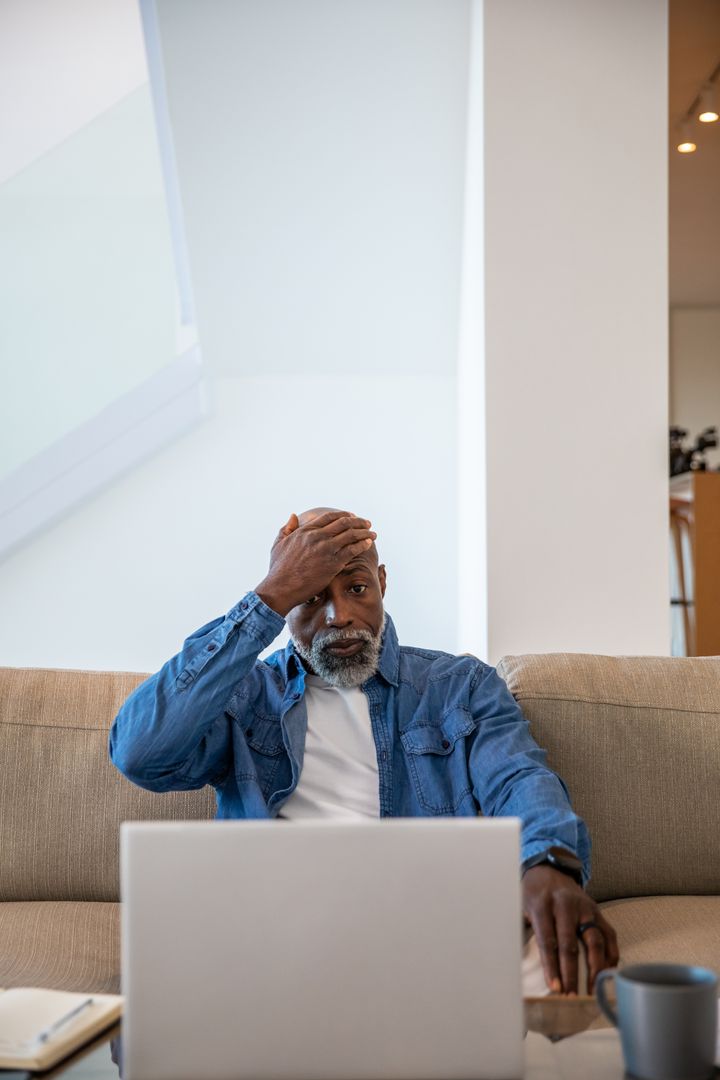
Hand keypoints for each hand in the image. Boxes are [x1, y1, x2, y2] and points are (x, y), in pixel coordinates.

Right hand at [255, 510, 376, 615]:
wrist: (281, 588)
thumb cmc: (278, 569)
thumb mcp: (279, 544)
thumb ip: (287, 528)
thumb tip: (293, 516)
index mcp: (305, 531)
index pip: (329, 517)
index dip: (344, 515)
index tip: (352, 516)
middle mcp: (317, 537)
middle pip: (344, 523)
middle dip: (359, 521)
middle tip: (367, 523)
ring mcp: (326, 549)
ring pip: (351, 535)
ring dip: (365, 532)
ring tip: (373, 533)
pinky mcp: (333, 564)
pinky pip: (353, 550)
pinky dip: (362, 545)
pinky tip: (368, 544)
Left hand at [522, 865, 618, 994]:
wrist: (550, 869)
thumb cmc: (533, 893)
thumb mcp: (520, 907)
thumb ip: (522, 931)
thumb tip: (518, 965)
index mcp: (543, 905)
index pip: (548, 941)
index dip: (552, 966)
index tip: (554, 988)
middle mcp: (566, 906)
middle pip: (571, 944)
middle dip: (571, 974)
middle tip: (571, 996)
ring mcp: (585, 908)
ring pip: (595, 940)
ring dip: (595, 969)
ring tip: (592, 990)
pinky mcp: (598, 911)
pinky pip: (609, 935)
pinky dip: (610, 956)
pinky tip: (606, 974)